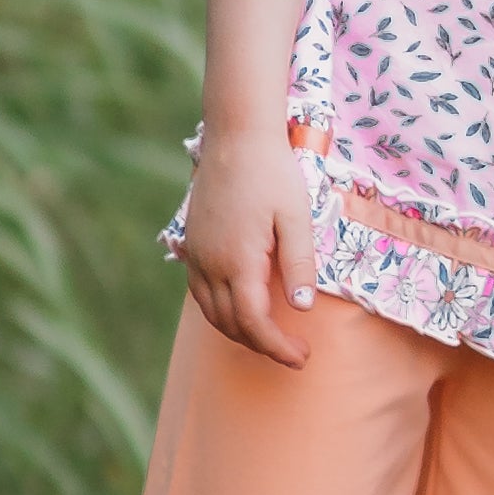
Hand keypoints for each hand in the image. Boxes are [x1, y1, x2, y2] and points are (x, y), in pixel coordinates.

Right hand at [180, 119, 316, 364]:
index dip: (277, 348)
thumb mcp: (297, 216)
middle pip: (230, 325)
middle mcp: (210, 264)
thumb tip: (300, 309)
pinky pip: (201, 293)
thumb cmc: (272, 172)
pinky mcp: (192, 244)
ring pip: (211, 313)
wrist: (235, 136)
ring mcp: (196, 255)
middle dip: (261, 345)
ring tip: (271, 336)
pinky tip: (241, 307)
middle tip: (294, 351)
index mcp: (238, 261)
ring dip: (239, 332)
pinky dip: (220, 312)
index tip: (301, 358)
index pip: (254, 323)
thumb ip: (299, 263)